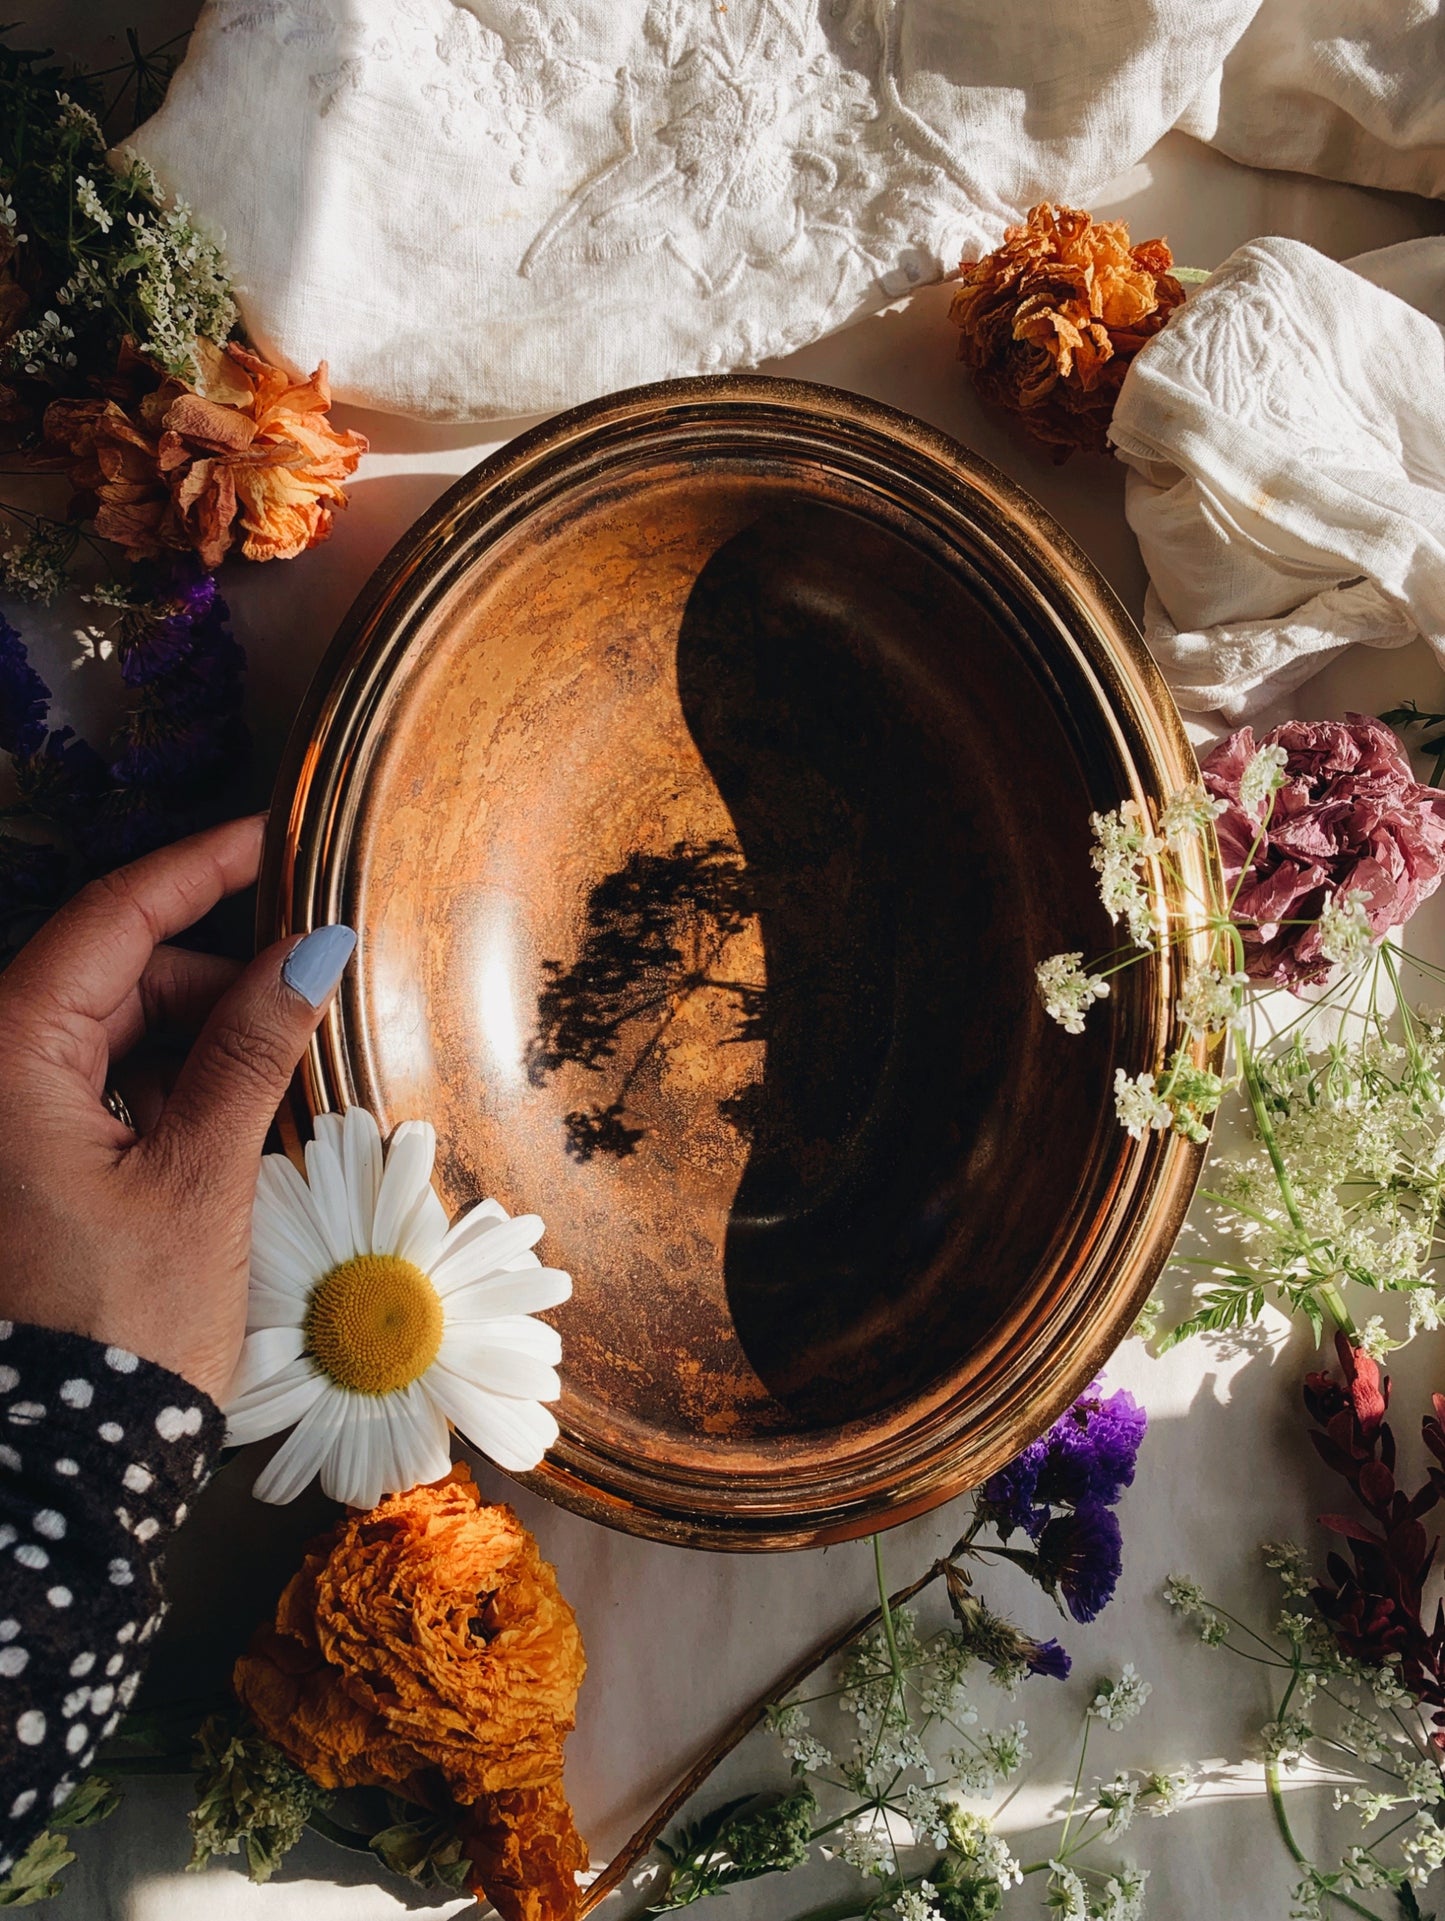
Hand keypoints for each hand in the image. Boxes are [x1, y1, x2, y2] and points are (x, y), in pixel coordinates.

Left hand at [0, 817, 354, 1401]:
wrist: (63, 1467)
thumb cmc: (120, 1328)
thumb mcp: (201, 1175)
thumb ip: (254, 1047)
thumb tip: (315, 947)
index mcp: (6, 1060)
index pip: (111, 918)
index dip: (200, 867)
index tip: (276, 836)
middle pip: (110, 972)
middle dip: (214, 963)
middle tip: (315, 962)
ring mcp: (6, 1123)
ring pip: (110, 1028)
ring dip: (199, 1026)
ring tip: (289, 1045)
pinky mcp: (27, 1165)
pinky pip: (101, 1086)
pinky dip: (171, 1080)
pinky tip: (240, 1100)